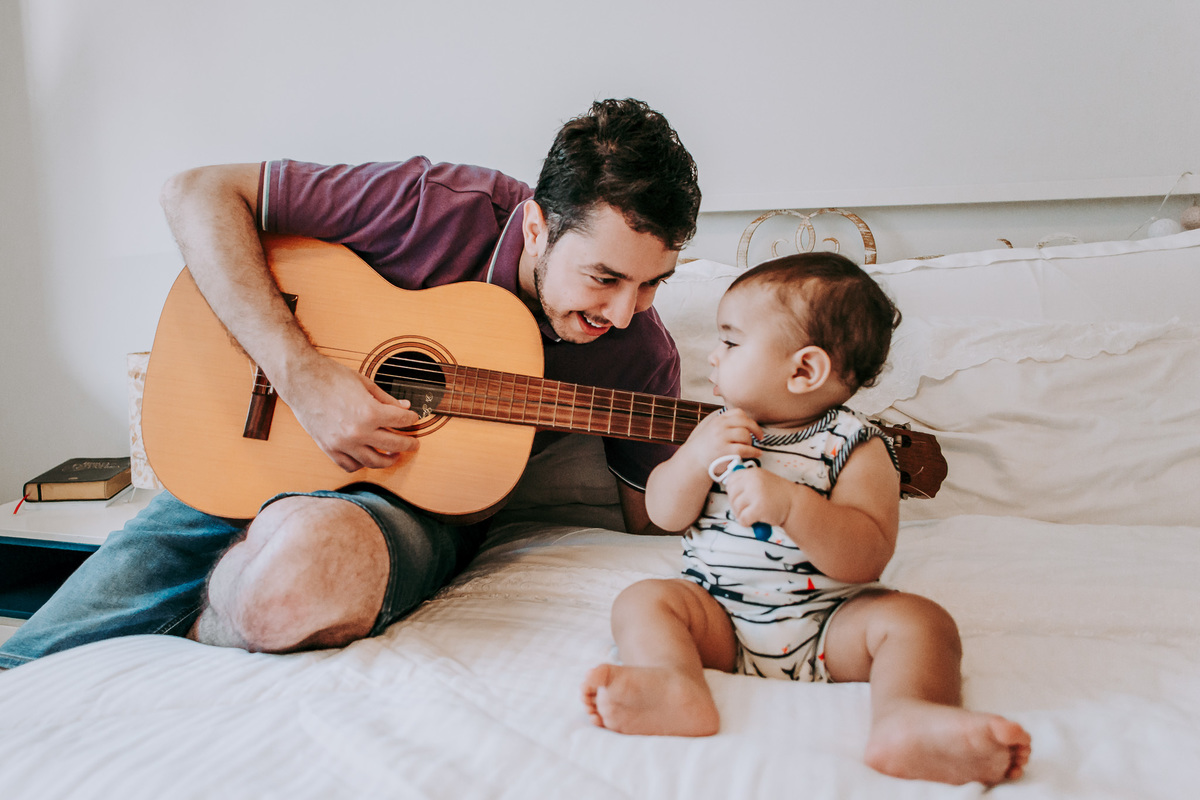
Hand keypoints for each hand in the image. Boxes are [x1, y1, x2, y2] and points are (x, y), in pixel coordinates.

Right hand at [282, 357, 421, 471]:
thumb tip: (405, 408)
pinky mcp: (329, 448)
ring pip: (374, 461)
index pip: (401, 421)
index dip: (411, 420)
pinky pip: (350, 465)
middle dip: (408, 444)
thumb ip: (387, 399)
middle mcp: (358, 432)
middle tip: (413, 443)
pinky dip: (361, 464)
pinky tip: (368, 457)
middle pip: (393, 445)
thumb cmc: (331, 377)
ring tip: (394, 455)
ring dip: (388, 460)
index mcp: (370, 412)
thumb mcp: (365, 383)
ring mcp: (343, 443)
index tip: (413, 419)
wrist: (301, 380)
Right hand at [678, 407, 762, 476]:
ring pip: (745, 435)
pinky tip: (756, 453)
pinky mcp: (724, 450)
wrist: (694, 460)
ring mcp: (721, 438)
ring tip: (750, 447)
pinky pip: (745, 448)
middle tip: (760, 437)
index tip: (753, 427)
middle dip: (756, 430)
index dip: (749, 420)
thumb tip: (748, 423)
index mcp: (718, 419)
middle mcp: (720, 426)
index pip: (739, 413)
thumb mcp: (714, 429)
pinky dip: (754, 451)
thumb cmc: (707, 446)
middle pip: (745, 422)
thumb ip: (727, 424)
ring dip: (751, 442)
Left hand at [723, 467, 798, 528]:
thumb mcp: (762, 481)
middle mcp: (753, 481)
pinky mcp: (758, 508)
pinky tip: (756, 521)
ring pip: (736, 508)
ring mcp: (756, 494)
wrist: (795, 504)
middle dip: (736, 505)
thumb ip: (747, 483)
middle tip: (746, 510)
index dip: (733, 492)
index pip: (731, 480)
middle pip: (732, 495)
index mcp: (752, 473)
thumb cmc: (778, 495)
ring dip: (742, 515)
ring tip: (754, 515)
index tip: (741, 498)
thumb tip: (728, 489)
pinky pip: (742, 519)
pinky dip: (747, 523)